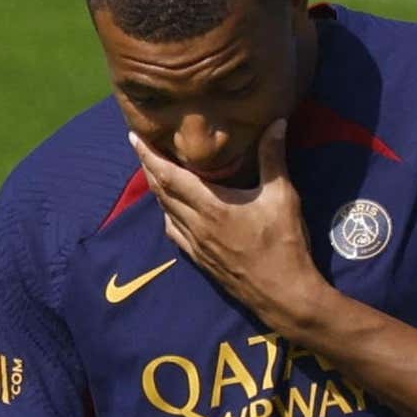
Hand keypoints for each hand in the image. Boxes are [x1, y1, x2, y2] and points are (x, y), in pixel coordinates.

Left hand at [129, 119, 326, 329]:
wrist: (282, 293)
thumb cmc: (283, 243)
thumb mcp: (282, 196)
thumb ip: (273, 157)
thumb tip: (276, 122)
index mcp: (211, 206)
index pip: (169, 176)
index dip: (149, 156)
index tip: (133, 138)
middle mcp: (196, 225)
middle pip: (161, 192)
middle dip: (148, 168)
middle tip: (140, 149)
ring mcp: (196, 245)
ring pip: (165, 212)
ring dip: (156, 190)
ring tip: (154, 173)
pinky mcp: (201, 260)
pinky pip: (174, 232)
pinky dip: (167, 214)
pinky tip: (172, 210)